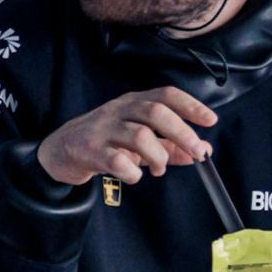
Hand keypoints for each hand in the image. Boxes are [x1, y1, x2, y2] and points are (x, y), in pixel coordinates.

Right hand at [37, 86, 219, 187]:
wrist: (60, 150)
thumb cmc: (104, 142)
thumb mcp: (138, 140)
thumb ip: (170, 146)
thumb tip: (203, 151)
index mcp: (133, 102)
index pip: (166, 95)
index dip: (191, 106)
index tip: (211, 121)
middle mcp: (119, 110)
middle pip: (156, 112)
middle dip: (182, 133)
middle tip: (197, 152)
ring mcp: (103, 129)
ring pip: (140, 136)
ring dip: (158, 156)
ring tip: (160, 169)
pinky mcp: (89, 151)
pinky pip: (117, 161)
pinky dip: (133, 173)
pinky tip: (134, 176)